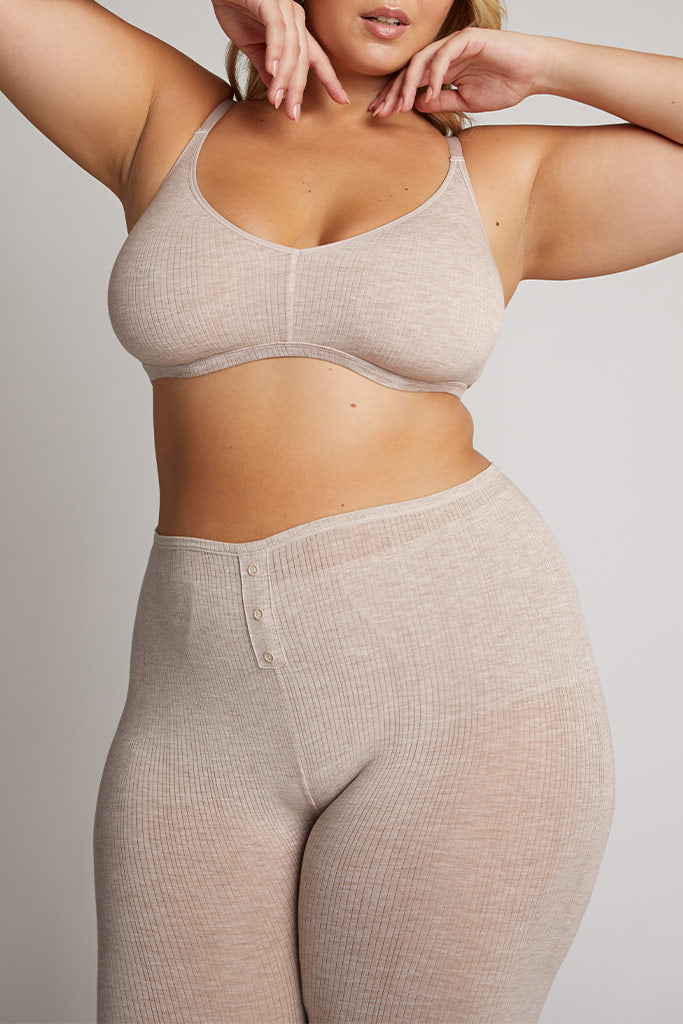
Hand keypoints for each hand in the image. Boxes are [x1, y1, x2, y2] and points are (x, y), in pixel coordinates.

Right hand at [211, 0, 349, 119]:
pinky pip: (278, 31)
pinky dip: (276, 51)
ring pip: (292, 49)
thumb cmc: (237, 7)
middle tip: (293, 114)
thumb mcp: (253, 46)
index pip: (316, 59)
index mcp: (295, 31)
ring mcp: (285, 10)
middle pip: (303, 61)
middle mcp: (295, 20)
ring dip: (284, 77)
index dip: (330, 80)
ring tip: (276, 98)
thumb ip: (267, 68)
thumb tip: (277, 93)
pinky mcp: (270, 3)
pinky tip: (273, 70)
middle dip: (298, 90)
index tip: (342, 100)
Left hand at [368, 27, 548, 116]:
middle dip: (393, 92)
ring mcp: (455, 45)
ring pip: (422, 61)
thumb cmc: (505, 85)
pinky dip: (434, 74)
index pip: (412, 82)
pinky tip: (430, 92)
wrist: (533, 73)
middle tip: (381, 112)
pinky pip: (443, 55)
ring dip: (408, 84)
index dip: (395, 97)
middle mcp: (445, 55)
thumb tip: (417, 104)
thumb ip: (441, 100)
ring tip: (401, 105)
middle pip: (410, 71)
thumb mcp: (466, 101)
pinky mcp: (468, 39)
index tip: (381, 115)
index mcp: (444, 70)